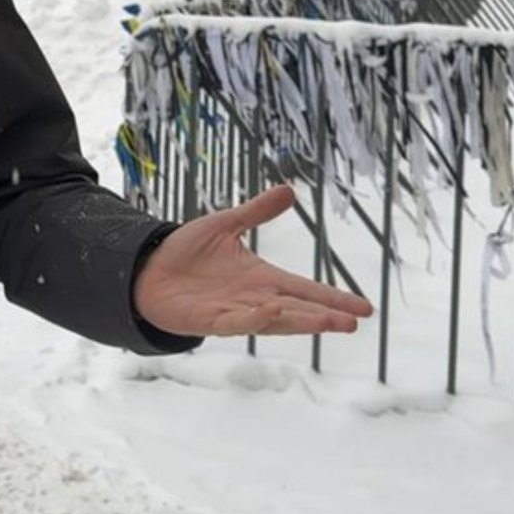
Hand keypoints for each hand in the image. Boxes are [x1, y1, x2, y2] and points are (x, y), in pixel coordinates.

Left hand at [134, 185, 373, 336]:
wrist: (148, 267)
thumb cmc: (186, 251)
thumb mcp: (225, 224)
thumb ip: (256, 212)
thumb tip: (289, 190)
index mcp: (263, 278)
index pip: (306, 289)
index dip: (334, 298)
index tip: (365, 308)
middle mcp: (255, 299)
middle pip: (298, 309)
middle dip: (325, 316)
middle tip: (353, 321)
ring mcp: (234, 312)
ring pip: (274, 320)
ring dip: (301, 322)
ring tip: (330, 323)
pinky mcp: (210, 321)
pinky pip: (237, 322)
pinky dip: (254, 318)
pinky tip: (271, 311)